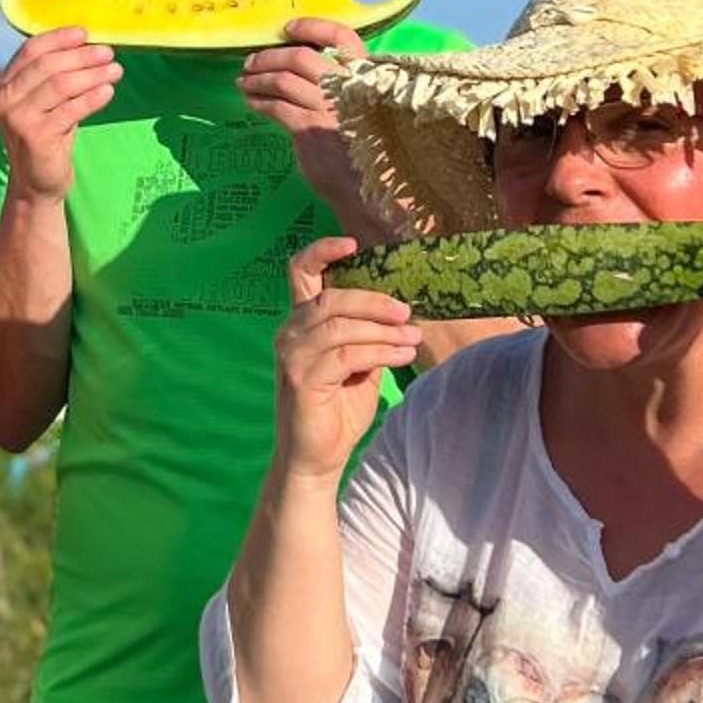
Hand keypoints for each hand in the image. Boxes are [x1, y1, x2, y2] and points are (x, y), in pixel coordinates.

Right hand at [0, 26, 121, 202]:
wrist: (36, 182)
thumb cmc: (47, 135)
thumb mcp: (45, 102)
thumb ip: (55, 76)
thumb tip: (90, 45)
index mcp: (4, 84)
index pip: (31, 50)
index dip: (59, 38)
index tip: (84, 33)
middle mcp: (5, 99)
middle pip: (48, 65)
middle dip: (81, 56)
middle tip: (108, 53)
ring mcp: (18, 118)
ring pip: (61, 85)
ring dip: (92, 74)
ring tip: (116, 70)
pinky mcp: (36, 136)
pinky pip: (71, 110)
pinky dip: (92, 98)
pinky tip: (108, 91)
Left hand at [238, 18, 375, 223]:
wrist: (367, 190)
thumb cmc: (361, 150)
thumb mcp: (359, 110)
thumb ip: (339, 88)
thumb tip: (298, 70)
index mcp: (365, 78)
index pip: (343, 37)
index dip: (314, 26)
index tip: (288, 28)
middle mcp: (349, 88)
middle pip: (301, 56)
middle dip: (270, 57)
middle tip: (251, 63)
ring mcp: (328, 107)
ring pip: (282, 79)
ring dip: (257, 79)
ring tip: (244, 83)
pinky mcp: (309, 128)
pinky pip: (275, 106)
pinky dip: (258, 101)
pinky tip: (251, 102)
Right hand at [273, 235, 419, 486]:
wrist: (317, 459)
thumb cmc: (337, 410)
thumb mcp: (358, 365)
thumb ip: (368, 336)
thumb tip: (401, 314)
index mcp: (300, 323)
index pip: (300, 272)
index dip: (323, 251)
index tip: (353, 244)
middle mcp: (290, 333)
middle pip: (330, 297)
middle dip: (373, 300)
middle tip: (407, 312)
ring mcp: (292, 355)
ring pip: (340, 324)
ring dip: (382, 329)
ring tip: (412, 338)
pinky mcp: (302, 379)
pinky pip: (346, 355)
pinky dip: (379, 351)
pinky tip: (402, 356)